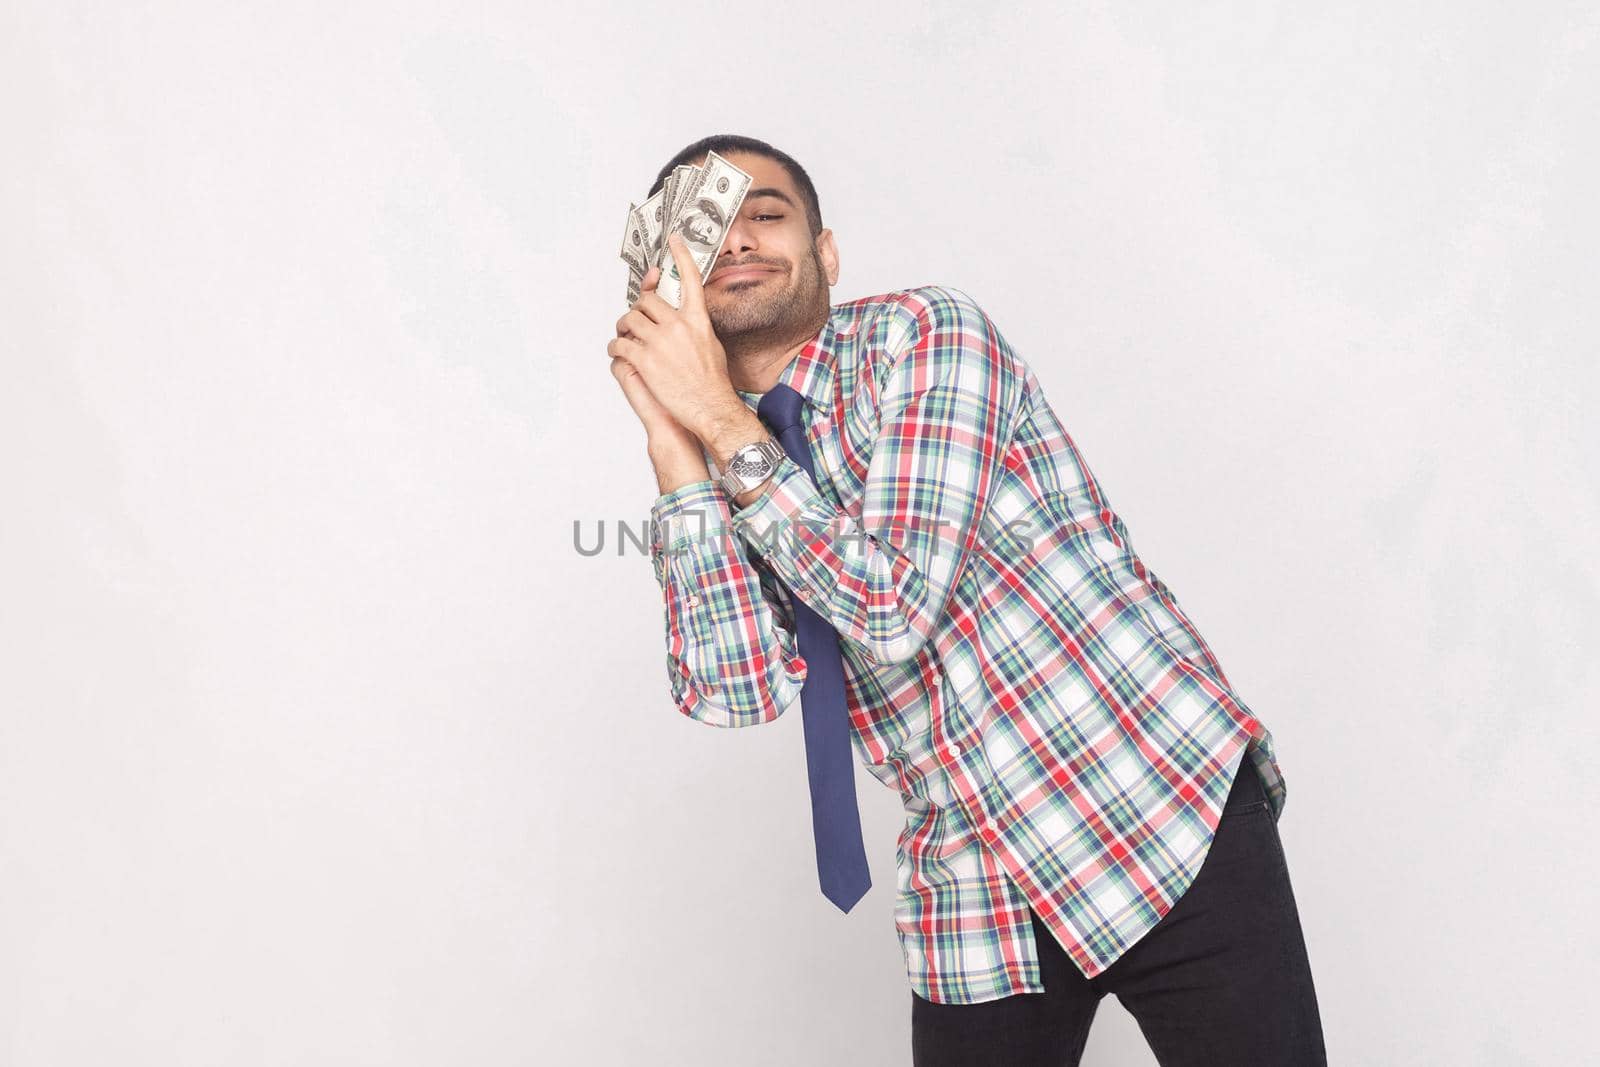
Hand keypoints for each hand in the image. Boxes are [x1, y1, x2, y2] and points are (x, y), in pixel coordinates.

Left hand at [609, 232, 737, 440]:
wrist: (711, 407)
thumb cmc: (713, 382)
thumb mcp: (711, 344)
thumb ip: (696, 326)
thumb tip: (686, 319)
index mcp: (697, 319)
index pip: (690, 279)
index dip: (681, 255)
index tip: (674, 239)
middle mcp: (677, 325)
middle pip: (647, 300)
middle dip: (637, 308)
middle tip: (635, 318)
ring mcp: (659, 342)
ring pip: (629, 320)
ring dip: (623, 327)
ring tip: (624, 337)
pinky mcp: (645, 360)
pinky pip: (619, 345)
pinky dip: (615, 347)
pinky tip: (618, 352)